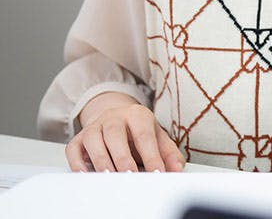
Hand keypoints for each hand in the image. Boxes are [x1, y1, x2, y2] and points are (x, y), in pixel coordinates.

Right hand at [65, 92, 184, 172]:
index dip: (151, 155)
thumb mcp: (157, 137)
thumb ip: (169, 153)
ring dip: (101, 160)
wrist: (116, 116)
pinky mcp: (79, 138)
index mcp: (137, 115)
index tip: (157, 173)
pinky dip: (77, 162)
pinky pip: (74, 149)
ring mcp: (95, 126)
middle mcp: (114, 117)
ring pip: (94, 140)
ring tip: (110, 176)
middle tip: (131, 175)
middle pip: (116, 135)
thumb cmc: (138, 131)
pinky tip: (86, 173)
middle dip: (123, 157)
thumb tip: (177, 169)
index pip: (144, 135)